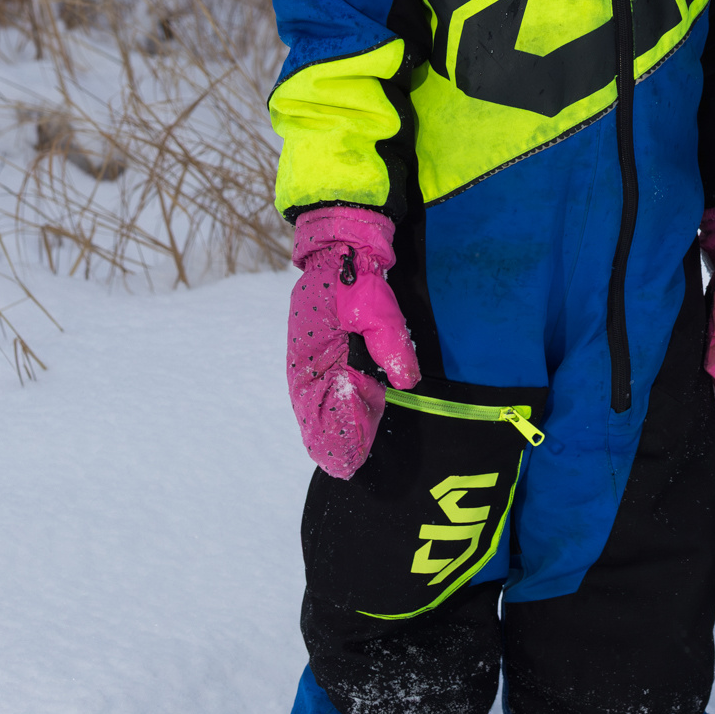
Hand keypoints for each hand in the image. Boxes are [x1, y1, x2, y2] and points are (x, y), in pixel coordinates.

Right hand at [286, 203, 418, 477]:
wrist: (345, 245)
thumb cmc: (356, 277)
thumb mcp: (377, 308)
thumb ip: (391, 344)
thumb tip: (406, 381)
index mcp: (310, 356)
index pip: (318, 410)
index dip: (336, 436)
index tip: (348, 460)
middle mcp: (308, 363)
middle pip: (316, 413)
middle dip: (332, 440)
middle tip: (347, 467)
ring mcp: (316, 358)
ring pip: (320, 403)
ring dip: (335, 426)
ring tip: (347, 459)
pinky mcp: (326, 352)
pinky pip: (328, 388)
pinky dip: (338, 408)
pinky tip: (350, 424)